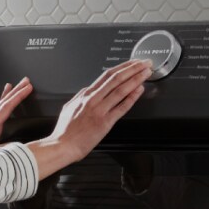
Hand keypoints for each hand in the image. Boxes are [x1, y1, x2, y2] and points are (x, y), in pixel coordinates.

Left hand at [0, 77, 32, 153]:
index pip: (6, 108)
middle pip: (3, 103)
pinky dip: (1, 108)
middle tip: (25, 81)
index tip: (27, 88)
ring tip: (13, 86)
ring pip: (0, 108)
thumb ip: (6, 150)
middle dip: (15, 91)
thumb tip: (21, 145)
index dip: (18, 96)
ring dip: (8, 97)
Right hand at [26, 60, 152, 176]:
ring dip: (135, 79)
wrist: (62, 145)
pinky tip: (139, 91)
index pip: (107, 75)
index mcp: (85, 95)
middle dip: (133, 69)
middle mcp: (93, 99)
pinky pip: (121, 107)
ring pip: (120, 89)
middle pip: (116, 78)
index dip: (122, 67)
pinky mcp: (105, 123)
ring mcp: (100, 110)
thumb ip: (80, 97)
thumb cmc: (65, 130)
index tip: (132, 63)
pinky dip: (132, 97)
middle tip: (144, 63)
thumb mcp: (70, 107)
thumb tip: (88, 90)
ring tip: (146, 73)